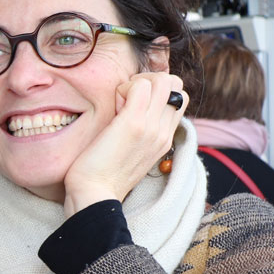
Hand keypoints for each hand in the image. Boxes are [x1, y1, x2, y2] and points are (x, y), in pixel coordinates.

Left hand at [62, 71, 185, 216]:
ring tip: (119, 104)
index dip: (155, 92)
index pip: (179, 97)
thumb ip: (140, 131)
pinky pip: (140, 86)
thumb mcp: (130, 151)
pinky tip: (113, 108)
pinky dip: (124, 88)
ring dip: (137, 83)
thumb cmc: (102, 173)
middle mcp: (164, 131)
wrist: (94, 194)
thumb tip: (128, 109)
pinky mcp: (134, 123)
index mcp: (165, 138)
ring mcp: (152, 127)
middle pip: (176, 85)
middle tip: (125, 100)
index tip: (131, 106)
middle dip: (150, 82)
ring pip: (164, 80)